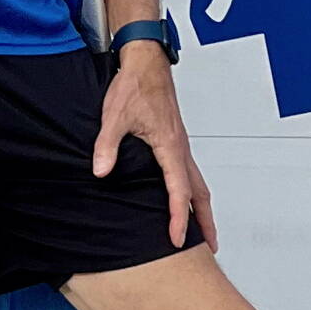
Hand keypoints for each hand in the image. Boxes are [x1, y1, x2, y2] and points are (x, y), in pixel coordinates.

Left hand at [92, 43, 215, 250]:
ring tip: (204, 230)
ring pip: (197, 182)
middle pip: (199, 191)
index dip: (178, 218)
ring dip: (202, 207)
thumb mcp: (115, 116)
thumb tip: (100, 171)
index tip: (177, 240)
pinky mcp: (176, 140)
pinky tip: (185, 198)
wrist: (146, 61)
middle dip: (205, 221)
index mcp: (169, 145)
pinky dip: (193, 191)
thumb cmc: (134, 85)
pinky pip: (190, 172)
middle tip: (210, 247)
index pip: (178, 190)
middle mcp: (180, 147)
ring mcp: (180, 144)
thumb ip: (107, 145)